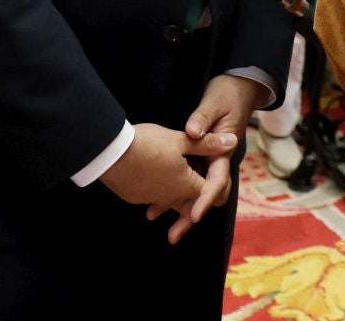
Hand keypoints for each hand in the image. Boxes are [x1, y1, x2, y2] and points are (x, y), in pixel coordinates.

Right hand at [100, 122, 232, 233]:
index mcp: (186, 184)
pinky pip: (149, 196)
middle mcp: (170, 196)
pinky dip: (154, 192)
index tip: (215, 180)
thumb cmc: (149, 145)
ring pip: (167, 201)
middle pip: (189, 204)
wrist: (112, 153)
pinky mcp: (134, 196)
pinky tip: (148, 180)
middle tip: (196, 199)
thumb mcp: (180, 140)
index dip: (215, 187)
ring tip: (172, 190)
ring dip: (171, 199)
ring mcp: (151, 197)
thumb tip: (233, 141)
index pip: (208, 193)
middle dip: (194, 203)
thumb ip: (206, 144)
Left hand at [162, 75, 267, 241]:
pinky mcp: (197, 156)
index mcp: (224, 151)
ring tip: (153, 217)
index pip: (216, 181)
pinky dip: (172, 188)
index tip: (193, 214)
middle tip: (173, 235)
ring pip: (192, 188)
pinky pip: (185, 177)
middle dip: (190, 214)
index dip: (205, 199)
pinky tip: (153, 196)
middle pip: (205, 194)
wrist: (238, 89)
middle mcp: (216, 160)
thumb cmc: (228, 94)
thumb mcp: (215, 102)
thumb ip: (203, 118)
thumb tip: (192, 133)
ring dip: (176, 205)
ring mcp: (207, 160)